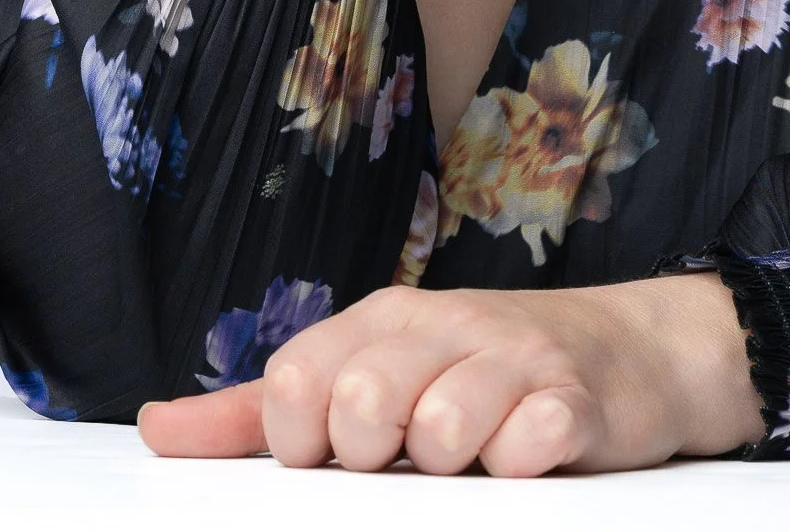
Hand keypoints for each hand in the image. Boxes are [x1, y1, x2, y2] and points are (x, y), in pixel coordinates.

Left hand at [136, 275, 763, 475]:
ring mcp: (512, 360)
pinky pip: (530, 440)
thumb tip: (156, 429)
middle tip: (415, 457)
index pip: (295, 383)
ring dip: (454, 466)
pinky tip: (531, 454)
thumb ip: (263, 412)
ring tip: (477, 459)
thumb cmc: (486, 372)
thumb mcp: (375, 374)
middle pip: (360, 404)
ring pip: (443, 429)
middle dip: (376, 455)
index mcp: (382, 323)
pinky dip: (523, 460)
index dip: (305, 443)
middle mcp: (442, 327)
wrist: (632, 353)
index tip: (343, 455)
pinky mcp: (576, 399)